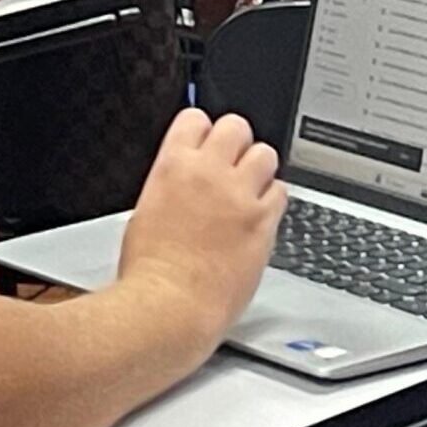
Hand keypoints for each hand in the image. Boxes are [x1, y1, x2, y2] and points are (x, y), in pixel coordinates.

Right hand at [118, 109, 286, 349]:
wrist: (169, 307)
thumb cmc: (150, 274)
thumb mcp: (146, 212)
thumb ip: (172, 187)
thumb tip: (186, 183)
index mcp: (172, 166)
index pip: (196, 119)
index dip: (203, 132)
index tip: (207, 145)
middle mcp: (208, 173)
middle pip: (237, 126)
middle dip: (236, 144)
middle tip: (233, 167)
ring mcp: (239, 195)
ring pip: (265, 154)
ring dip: (258, 170)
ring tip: (249, 192)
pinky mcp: (263, 221)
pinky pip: (281, 192)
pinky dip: (272, 201)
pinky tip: (259, 217)